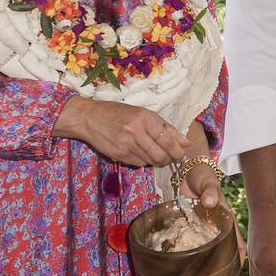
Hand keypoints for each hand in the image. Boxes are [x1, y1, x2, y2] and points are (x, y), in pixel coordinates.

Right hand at [54, 97, 188, 166]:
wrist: (89, 118)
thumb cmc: (118, 112)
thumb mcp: (142, 113)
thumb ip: (165, 128)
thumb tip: (185, 142)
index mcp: (145, 118)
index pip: (168, 140)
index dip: (178, 151)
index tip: (181, 153)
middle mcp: (136, 131)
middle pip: (161, 155)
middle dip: (168, 159)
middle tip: (169, 156)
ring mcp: (127, 145)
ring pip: (151, 161)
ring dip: (156, 160)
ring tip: (153, 151)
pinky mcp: (119, 155)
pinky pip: (139, 163)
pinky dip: (143, 160)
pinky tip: (139, 151)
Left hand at [177, 159, 246, 263]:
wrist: (188, 170)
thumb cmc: (203, 175)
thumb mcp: (208, 182)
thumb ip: (210, 191)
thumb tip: (210, 201)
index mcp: (226, 220)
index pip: (238, 243)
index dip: (239, 259)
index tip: (237, 274)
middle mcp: (216, 227)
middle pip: (224, 250)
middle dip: (223, 265)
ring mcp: (203, 227)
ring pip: (208, 248)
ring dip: (206, 260)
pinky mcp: (191, 225)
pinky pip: (192, 240)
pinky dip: (190, 250)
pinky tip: (183, 262)